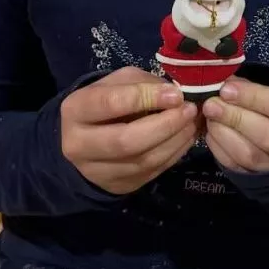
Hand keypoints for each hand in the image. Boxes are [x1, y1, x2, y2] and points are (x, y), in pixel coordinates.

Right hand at [60, 67, 198, 194]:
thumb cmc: (105, 103)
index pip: (111, 104)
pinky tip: (185, 138)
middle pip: (126, 140)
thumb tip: (174, 95)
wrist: (85, 142)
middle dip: (165, 125)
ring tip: (192, 123)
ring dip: (175, 141)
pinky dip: (175, 154)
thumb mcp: (116, 83)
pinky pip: (152, 172)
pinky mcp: (118, 186)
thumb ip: (142, 84)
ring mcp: (97, 171)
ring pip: (143, 160)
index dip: (146, 98)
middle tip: (189, 110)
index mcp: (76, 110)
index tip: (175, 94)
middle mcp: (79, 144)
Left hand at [203, 77, 268, 173]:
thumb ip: (255, 88)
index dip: (254, 97)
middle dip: (237, 119)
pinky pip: (238, 168)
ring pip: (253, 156)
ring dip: (225, 134)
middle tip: (212, 105)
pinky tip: (211, 132)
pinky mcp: (261, 179)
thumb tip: (227, 85)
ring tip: (209, 117)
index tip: (227, 89)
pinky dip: (220, 149)